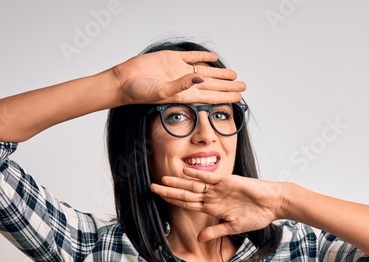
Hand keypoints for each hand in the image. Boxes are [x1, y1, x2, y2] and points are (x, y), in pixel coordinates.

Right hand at [110, 51, 245, 106]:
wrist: (124, 81)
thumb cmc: (140, 92)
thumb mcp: (162, 92)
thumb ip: (182, 85)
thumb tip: (200, 79)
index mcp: (185, 94)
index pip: (211, 96)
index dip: (226, 96)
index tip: (240, 97)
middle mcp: (185, 83)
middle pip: (212, 85)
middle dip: (228, 86)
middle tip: (243, 86)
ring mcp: (179, 71)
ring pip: (206, 71)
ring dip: (220, 73)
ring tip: (234, 75)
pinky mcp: (172, 59)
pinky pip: (191, 57)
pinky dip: (202, 57)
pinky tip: (213, 58)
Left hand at [150, 168, 286, 242]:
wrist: (272, 204)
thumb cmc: (256, 216)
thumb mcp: (233, 227)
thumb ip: (215, 231)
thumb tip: (199, 239)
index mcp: (212, 209)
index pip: (188, 205)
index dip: (173, 202)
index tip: (159, 200)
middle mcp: (212, 197)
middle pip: (186, 194)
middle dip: (169, 191)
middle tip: (152, 187)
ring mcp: (218, 189)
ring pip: (193, 186)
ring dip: (178, 183)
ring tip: (162, 179)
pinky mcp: (227, 181)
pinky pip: (209, 177)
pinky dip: (197, 175)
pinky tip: (184, 172)